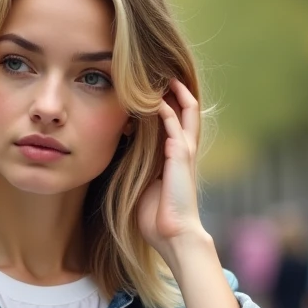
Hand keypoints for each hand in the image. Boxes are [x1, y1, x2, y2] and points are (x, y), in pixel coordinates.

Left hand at [136, 78, 204, 263]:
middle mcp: (185, 150)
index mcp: (177, 157)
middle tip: (161, 72)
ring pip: (186, 112)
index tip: (150, 88)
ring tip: (163, 75)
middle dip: (176, 90)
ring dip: (174, 92)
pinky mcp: (181, 157)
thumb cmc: (156, 216)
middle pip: (187, 110)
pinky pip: (175, 126)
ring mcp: (186, 152)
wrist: (174, 235)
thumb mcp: (143, 184)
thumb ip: (138, 166)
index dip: (167, 103)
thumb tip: (120, 152)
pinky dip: (166, 110)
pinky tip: (155, 99)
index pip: (176, 121)